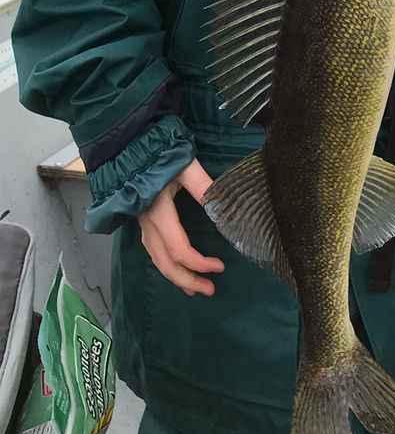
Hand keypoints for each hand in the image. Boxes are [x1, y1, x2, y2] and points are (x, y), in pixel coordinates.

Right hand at [138, 159, 224, 295]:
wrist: (129, 143)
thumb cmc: (159, 152)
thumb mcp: (186, 167)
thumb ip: (205, 188)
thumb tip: (225, 212)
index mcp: (159, 212)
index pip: (178, 249)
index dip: (199, 263)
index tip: (220, 267)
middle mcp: (148, 223)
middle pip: (165, 262)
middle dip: (187, 280)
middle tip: (210, 290)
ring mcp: (142, 223)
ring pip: (156, 259)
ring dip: (176, 276)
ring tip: (195, 288)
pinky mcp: (141, 220)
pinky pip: (152, 250)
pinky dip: (166, 264)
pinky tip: (175, 267)